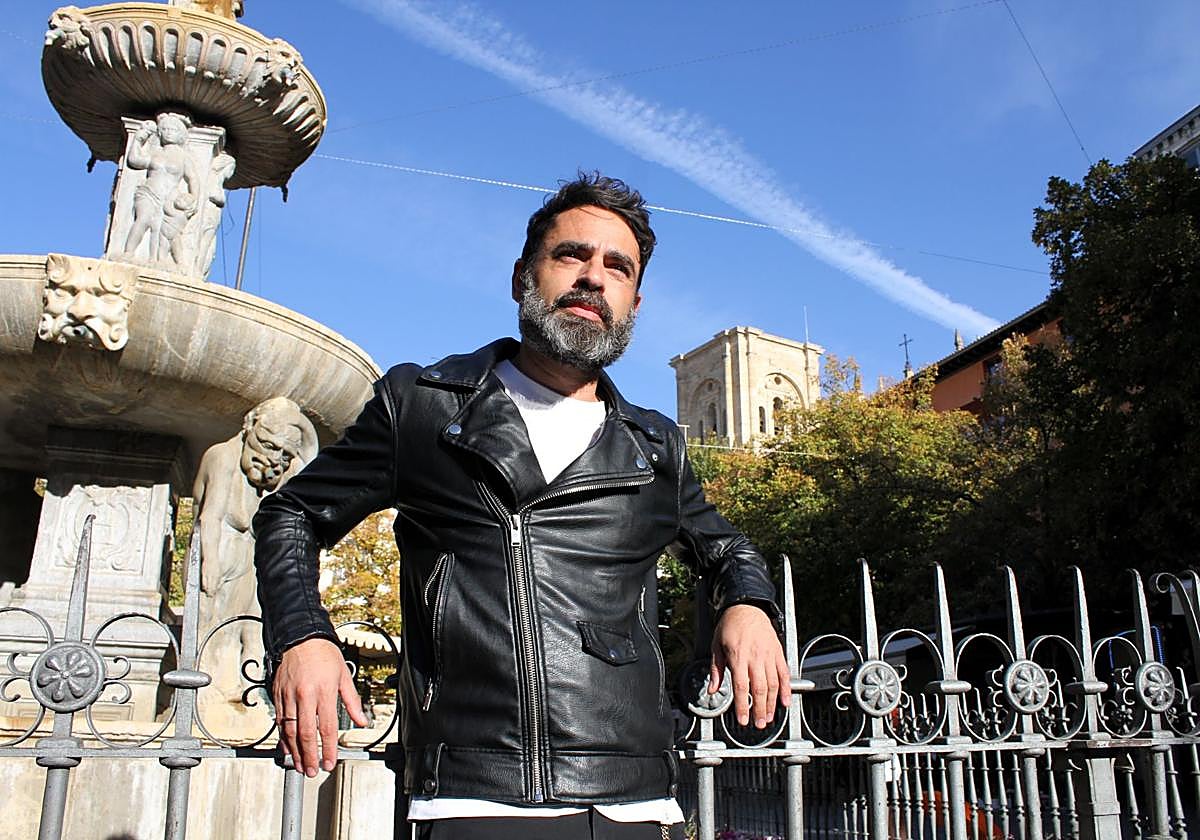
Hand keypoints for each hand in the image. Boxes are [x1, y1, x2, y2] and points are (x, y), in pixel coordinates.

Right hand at [273, 638, 368, 776]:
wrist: (300, 637)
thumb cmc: (324, 654)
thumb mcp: (344, 676)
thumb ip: (352, 702)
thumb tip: (362, 721)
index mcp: (324, 691)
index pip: (326, 727)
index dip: (328, 748)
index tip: (330, 762)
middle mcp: (304, 695)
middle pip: (305, 733)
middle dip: (309, 755)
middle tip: (313, 770)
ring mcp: (288, 696)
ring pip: (289, 730)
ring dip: (294, 751)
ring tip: (300, 765)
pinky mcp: (278, 695)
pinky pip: (279, 721)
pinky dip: (283, 738)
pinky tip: (287, 749)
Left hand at [709, 604, 790, 728]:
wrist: (747, 607)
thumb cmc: (731, 625)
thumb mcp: (716, 646)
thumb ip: (716, 670)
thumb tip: (711, 689)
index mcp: (738, 656)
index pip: (741, 687)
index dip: (742, 706)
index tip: (742, 719)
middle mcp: (755, 657)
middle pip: (759, 689)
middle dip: (759, 710)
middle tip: (758, 724)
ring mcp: (768, 655)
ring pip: (773, 684)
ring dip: (772, 704)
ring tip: (769, 717)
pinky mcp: (778, 653)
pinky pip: (784, 673)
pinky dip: (786, 689)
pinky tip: (784, 701)